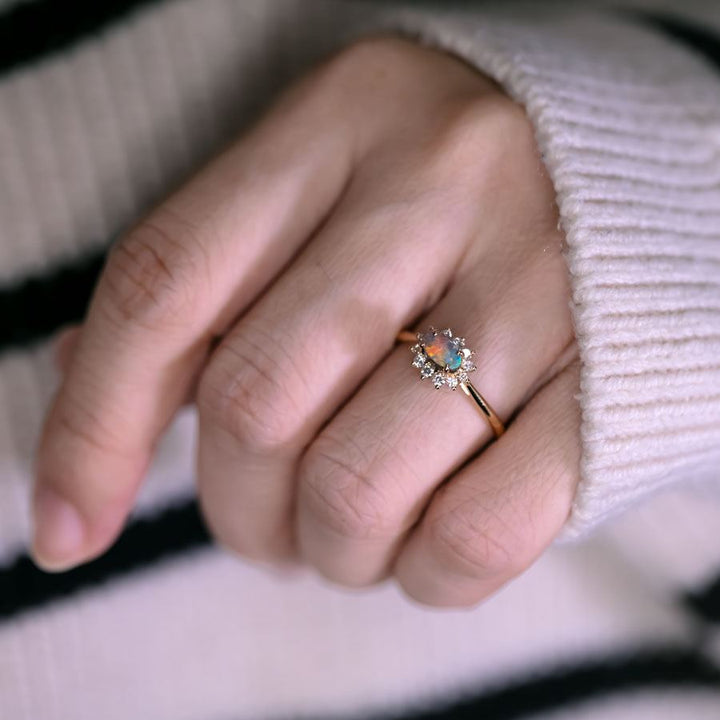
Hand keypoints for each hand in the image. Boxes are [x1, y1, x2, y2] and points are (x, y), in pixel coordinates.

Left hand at [33, 36, 579, 607]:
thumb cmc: (454, 195)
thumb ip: (210, 278)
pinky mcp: (606, 384)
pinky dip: (420, 575)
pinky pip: (472, 534)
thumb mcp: (326, 186)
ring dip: (323, 547)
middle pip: (254, 403)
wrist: (642, 184)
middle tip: (264, 519)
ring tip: (341, 533)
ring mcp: (534, 283)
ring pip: (351, 486)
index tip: (67, 524)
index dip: (93, 425)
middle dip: (235, 506)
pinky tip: (417, 548)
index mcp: (343, 119)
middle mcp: (439, 185)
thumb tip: (81, 385)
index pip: (166, 285)